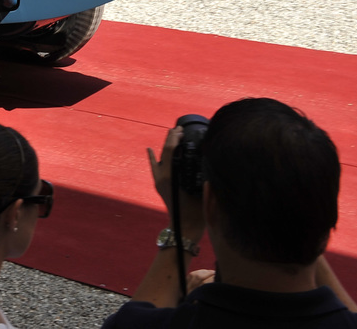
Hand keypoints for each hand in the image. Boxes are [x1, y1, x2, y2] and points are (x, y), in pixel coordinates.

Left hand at [146, 126, 206, 243]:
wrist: (185, 228)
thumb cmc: (197, 212)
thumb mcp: (202, 191)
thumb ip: (202, 176)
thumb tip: (206, 159)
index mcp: (171, 176)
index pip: (170, 151)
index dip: (175, 138)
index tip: (181, 129)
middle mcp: (162, 176)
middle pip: (165, 152)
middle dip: (171, 138)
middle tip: (178, 128)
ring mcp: (160, 181)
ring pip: (160, 159)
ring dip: (165, 146)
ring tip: (171, 134)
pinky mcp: (160, 185)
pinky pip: (155, 168)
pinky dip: (153, 158)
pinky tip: (149, 149)